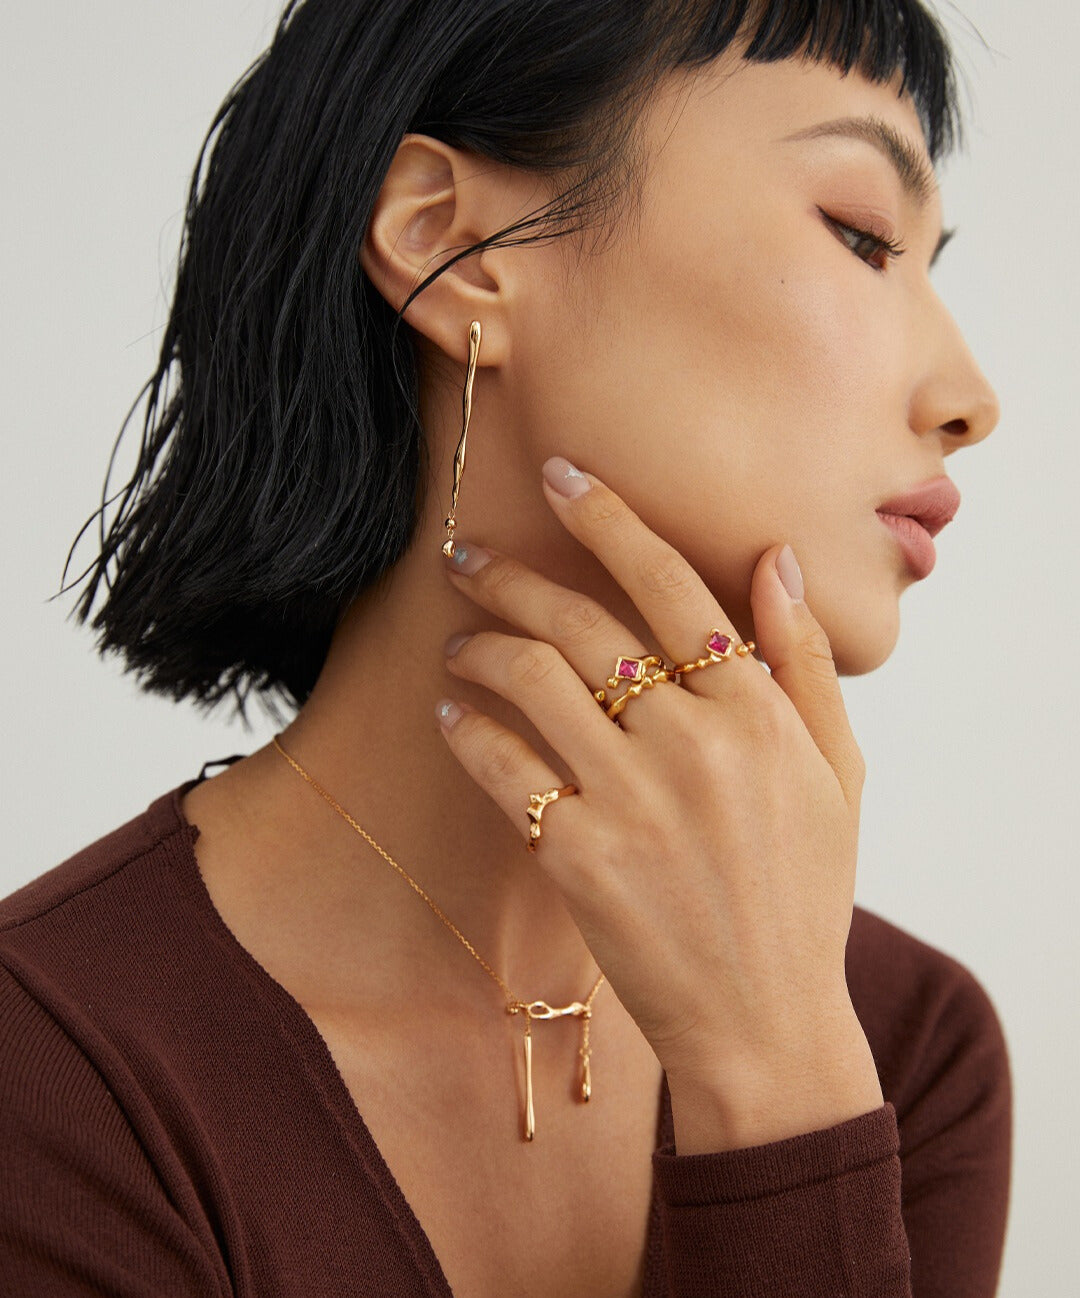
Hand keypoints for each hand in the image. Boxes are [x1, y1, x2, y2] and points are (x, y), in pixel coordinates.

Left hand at [438, 456, 878, 1142]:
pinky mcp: (577, 855)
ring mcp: (630, 798)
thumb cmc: (803, 892)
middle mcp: (690, 741)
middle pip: (580, 621)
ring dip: (479, 644)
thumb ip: (804, 662)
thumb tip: (774, 559)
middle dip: (509, 574)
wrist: (764, 1020)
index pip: (669, 583)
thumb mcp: (838, 773)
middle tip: (466, 556)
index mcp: (754, 711)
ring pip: (530, 679)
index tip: (562, 476)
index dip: (609, 520)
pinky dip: (466, 726)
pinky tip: (452, 711)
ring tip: (457, 641)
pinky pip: (501, 765)